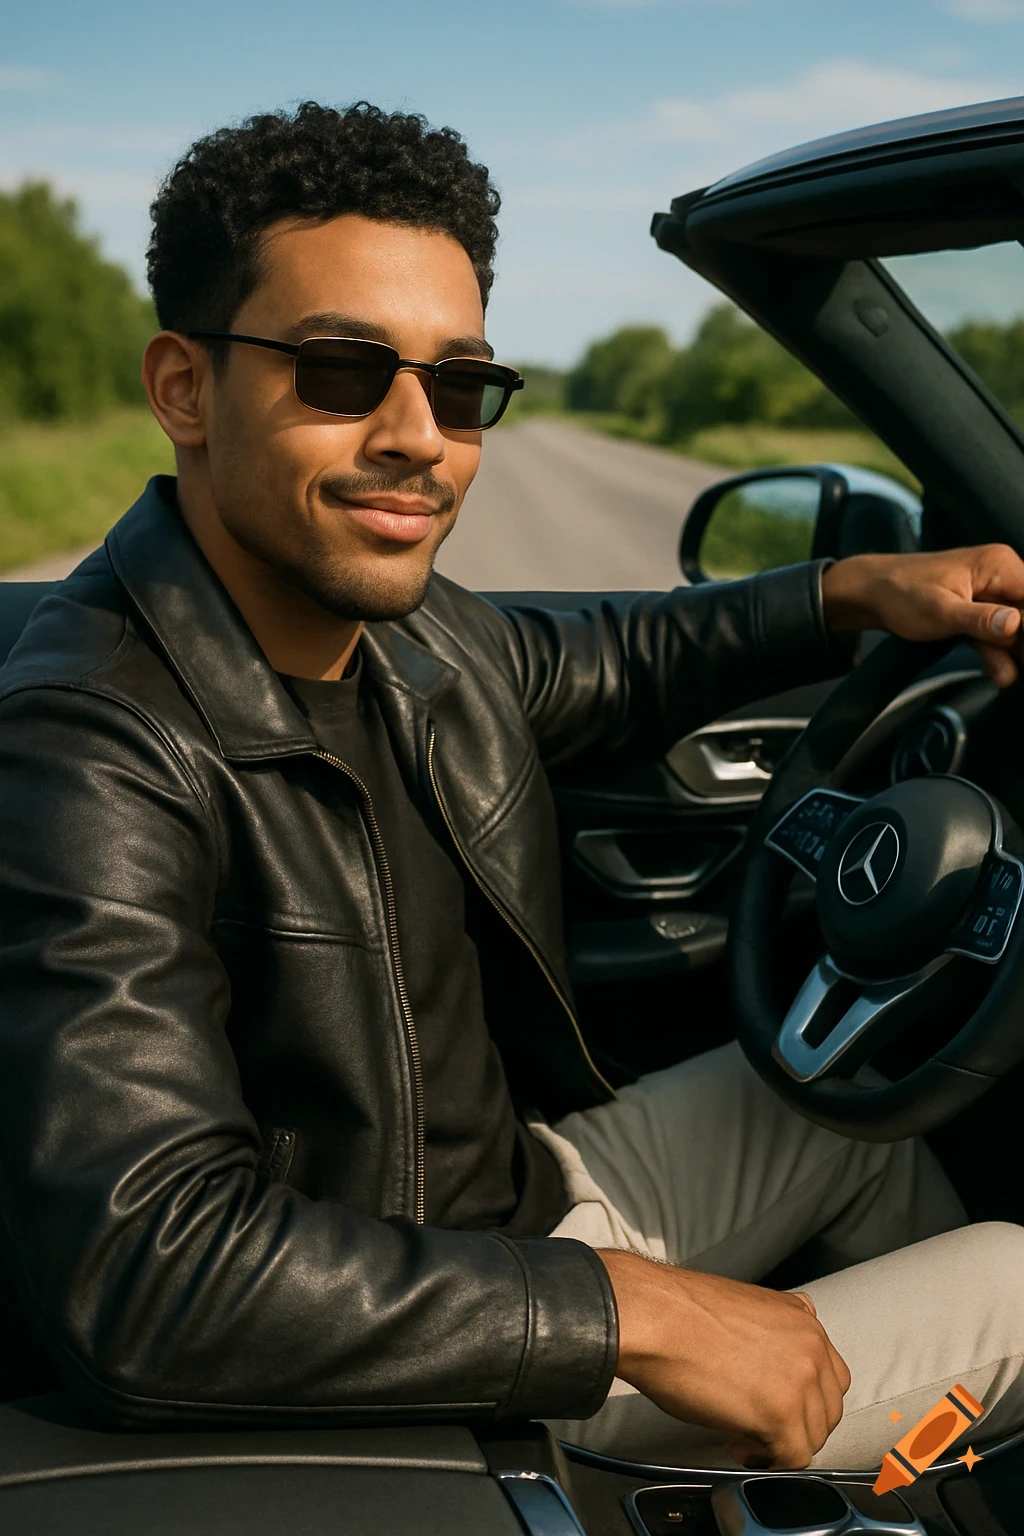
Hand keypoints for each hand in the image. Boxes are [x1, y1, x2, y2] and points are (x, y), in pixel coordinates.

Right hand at [598, 1249, 849, 1468]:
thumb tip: (774, 1366)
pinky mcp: (782, 1413)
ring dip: (780, 1443)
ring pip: (813, 1434)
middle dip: (797, 1423)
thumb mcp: (745, 1310)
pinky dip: (767, 1460)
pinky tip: (737, 1444)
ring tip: (743, 1436)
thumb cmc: (680, 1314)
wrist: (654, 1318)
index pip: (829, 1374)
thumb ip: (776, 1334)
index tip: (776, 1406)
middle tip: (760, 1428)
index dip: (802, 1398)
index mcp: (802, 1316)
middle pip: (828, 1407)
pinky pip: (793, 1456)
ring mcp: (801, 1379)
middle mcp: (810, 1344)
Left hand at [821, 545, 1023, 687]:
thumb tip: (1015, 625)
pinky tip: (1001, 673)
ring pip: (1014, 628)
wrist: (870, 593)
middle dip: (1022, 644)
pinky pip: (995, 632)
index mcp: (998, 566)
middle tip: (1017, 668)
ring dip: (1012, 654)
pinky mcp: (976, 609)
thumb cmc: (902, 594)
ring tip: (1006, 678)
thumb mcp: (942, 611)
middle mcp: (1000, 574)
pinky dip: (997, 653)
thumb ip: (981, 620)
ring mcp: (988, 593)